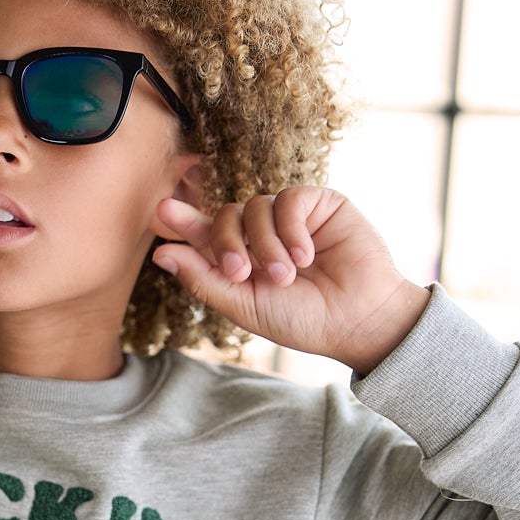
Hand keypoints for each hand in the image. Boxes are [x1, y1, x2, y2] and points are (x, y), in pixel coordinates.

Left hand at [151, 186, 430, 373]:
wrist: (358, 320)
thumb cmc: (304, 320)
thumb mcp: (246, 306)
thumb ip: (204, 279)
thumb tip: (160, 253)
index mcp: (242, 260)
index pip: (206, 233)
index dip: (184, 221)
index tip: (162, 211)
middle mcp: (263, 234)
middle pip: (225, 215)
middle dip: (226, 242)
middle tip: (241, 273)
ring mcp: (291, 217)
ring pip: (255, 206)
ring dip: (265, 244)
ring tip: (286, 276)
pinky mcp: (319, 204)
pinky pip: (289, 199)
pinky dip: (291, 229)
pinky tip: (307, 256)